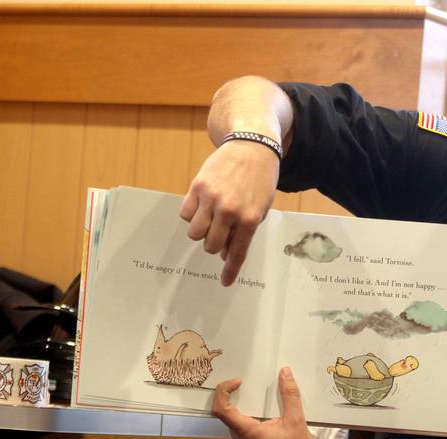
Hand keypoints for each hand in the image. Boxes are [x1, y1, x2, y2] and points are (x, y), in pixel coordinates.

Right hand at [180, 140, 278, 285]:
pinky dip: (191, 214)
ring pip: (194, 233)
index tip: (225, 282)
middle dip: (213, 245)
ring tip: (209, 219)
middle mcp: (230, 211)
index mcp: (250, 219)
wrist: (252, 146)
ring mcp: (212, 199)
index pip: (237, 252)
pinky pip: (185, 213)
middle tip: (219, 234)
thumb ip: (244, 230)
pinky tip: (201, 205)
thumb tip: (224, 252)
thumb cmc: (259, 181)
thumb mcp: (260, 207)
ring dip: (200, 231)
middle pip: (211, 246)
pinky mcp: (198, 186)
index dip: (230, 270)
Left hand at [212, 367, 316, 438]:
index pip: (222, 410)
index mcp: (248, 432)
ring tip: (246, 384)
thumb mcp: (296, 420)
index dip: (223, 392)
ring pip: (230, 415)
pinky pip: (239, 420)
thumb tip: (284, 372)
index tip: (237, 381)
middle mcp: (241, 436)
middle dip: (227, 392)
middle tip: (240, 377)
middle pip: (223, 411)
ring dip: (235, 399)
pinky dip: (243, 407)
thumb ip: (290, 395)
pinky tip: (256, 398)